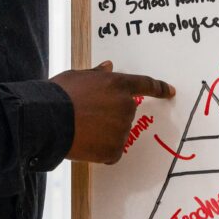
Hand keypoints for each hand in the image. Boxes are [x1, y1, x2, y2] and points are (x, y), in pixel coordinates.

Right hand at [50, 60, 174, 164]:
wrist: (48, 120)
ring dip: (104, 132)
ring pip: (116, 132)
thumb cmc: (60, 94)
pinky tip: (84, 143)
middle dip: (111, 114)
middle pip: (125, 112)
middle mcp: (125, 107)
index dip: (159, 88)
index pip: (145, 85)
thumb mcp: (78, 76)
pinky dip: (100, 150)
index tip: (170, 91)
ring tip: (80, 128)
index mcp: (117, 85)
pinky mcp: (114, 151)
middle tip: (87, 115)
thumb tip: (108, 67)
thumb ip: (96, 74)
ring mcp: (121, 130)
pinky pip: (110, 151)